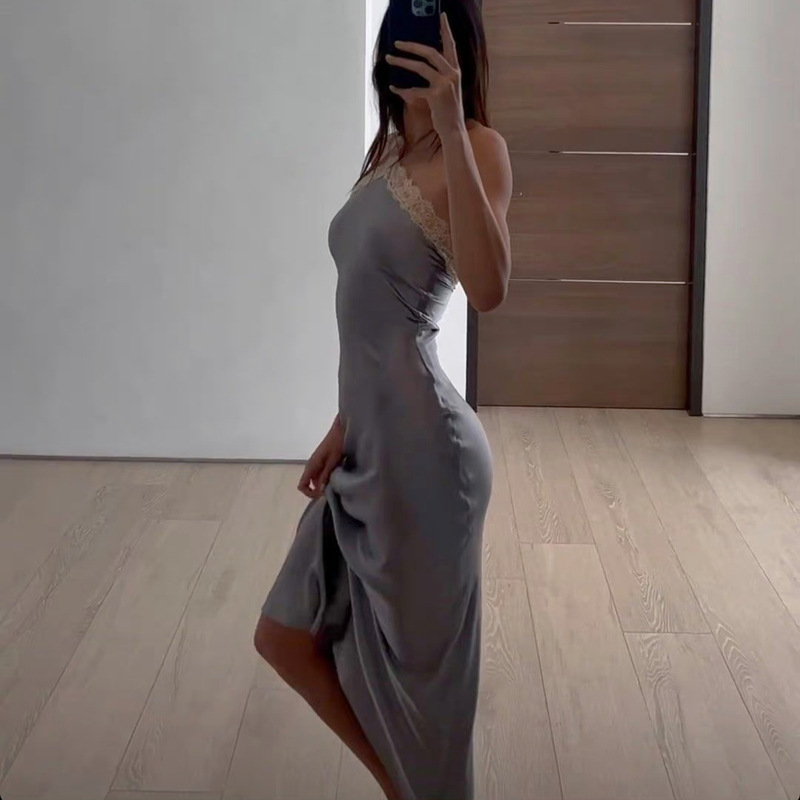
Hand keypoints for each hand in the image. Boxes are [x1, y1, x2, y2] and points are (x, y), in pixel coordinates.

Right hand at [297, 417, 344, 498]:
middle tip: (334, 490)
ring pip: (317, 478)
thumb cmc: (337, 442)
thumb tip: (321, 491)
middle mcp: (312, 464)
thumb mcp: (333, 460)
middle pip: (310, 484)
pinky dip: (329, 476)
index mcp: (311, 465)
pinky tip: (339, 475)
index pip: (302, 485)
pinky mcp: (324, 459)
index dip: (310, 493)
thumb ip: (326, 475)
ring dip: (325, 483)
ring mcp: (318, 462)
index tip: (323, 494)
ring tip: (338, 482)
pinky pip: (322, 472)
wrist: (342, 427)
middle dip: (320, 489)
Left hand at [386, 13, 465, 139]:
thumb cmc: (447, 111)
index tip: (442, 16)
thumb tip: (421, 65)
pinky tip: (393, 88)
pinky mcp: (436, 96)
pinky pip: (414, 89)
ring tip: (389, 58)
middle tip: (397, 42)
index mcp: (455, 70)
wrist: (453, 129)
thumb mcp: (447, 90)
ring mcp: (444, 84)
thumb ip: (438, 76)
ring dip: (402, 62)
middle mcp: (452, 74)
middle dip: (411, 46)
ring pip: (420, 67)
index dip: (446, 30)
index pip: (451, 45)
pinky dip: (401, 89)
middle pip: (430, 52)